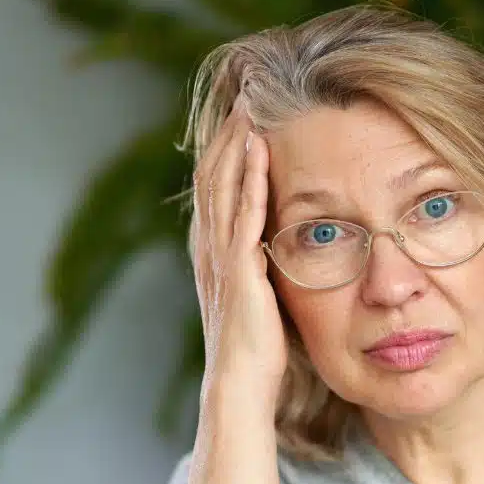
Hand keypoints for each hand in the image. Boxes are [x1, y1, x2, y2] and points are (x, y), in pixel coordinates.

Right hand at [191, 96, 286, 412]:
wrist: (240, 385)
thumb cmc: (254, 348)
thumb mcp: (256, 294)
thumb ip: (257, 264)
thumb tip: (272, 243)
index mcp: (213, 253)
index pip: (215, 190)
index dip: (224, 152)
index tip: (241, 119)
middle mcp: (210, 249)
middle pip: (213, 179)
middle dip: (228, 137)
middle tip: (244, 99)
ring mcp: (222, 260)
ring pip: (224, 190)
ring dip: (237, 148)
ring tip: (249, 112)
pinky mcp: (240, 273)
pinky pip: (244, 218)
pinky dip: (251, 183)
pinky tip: (259, 155)